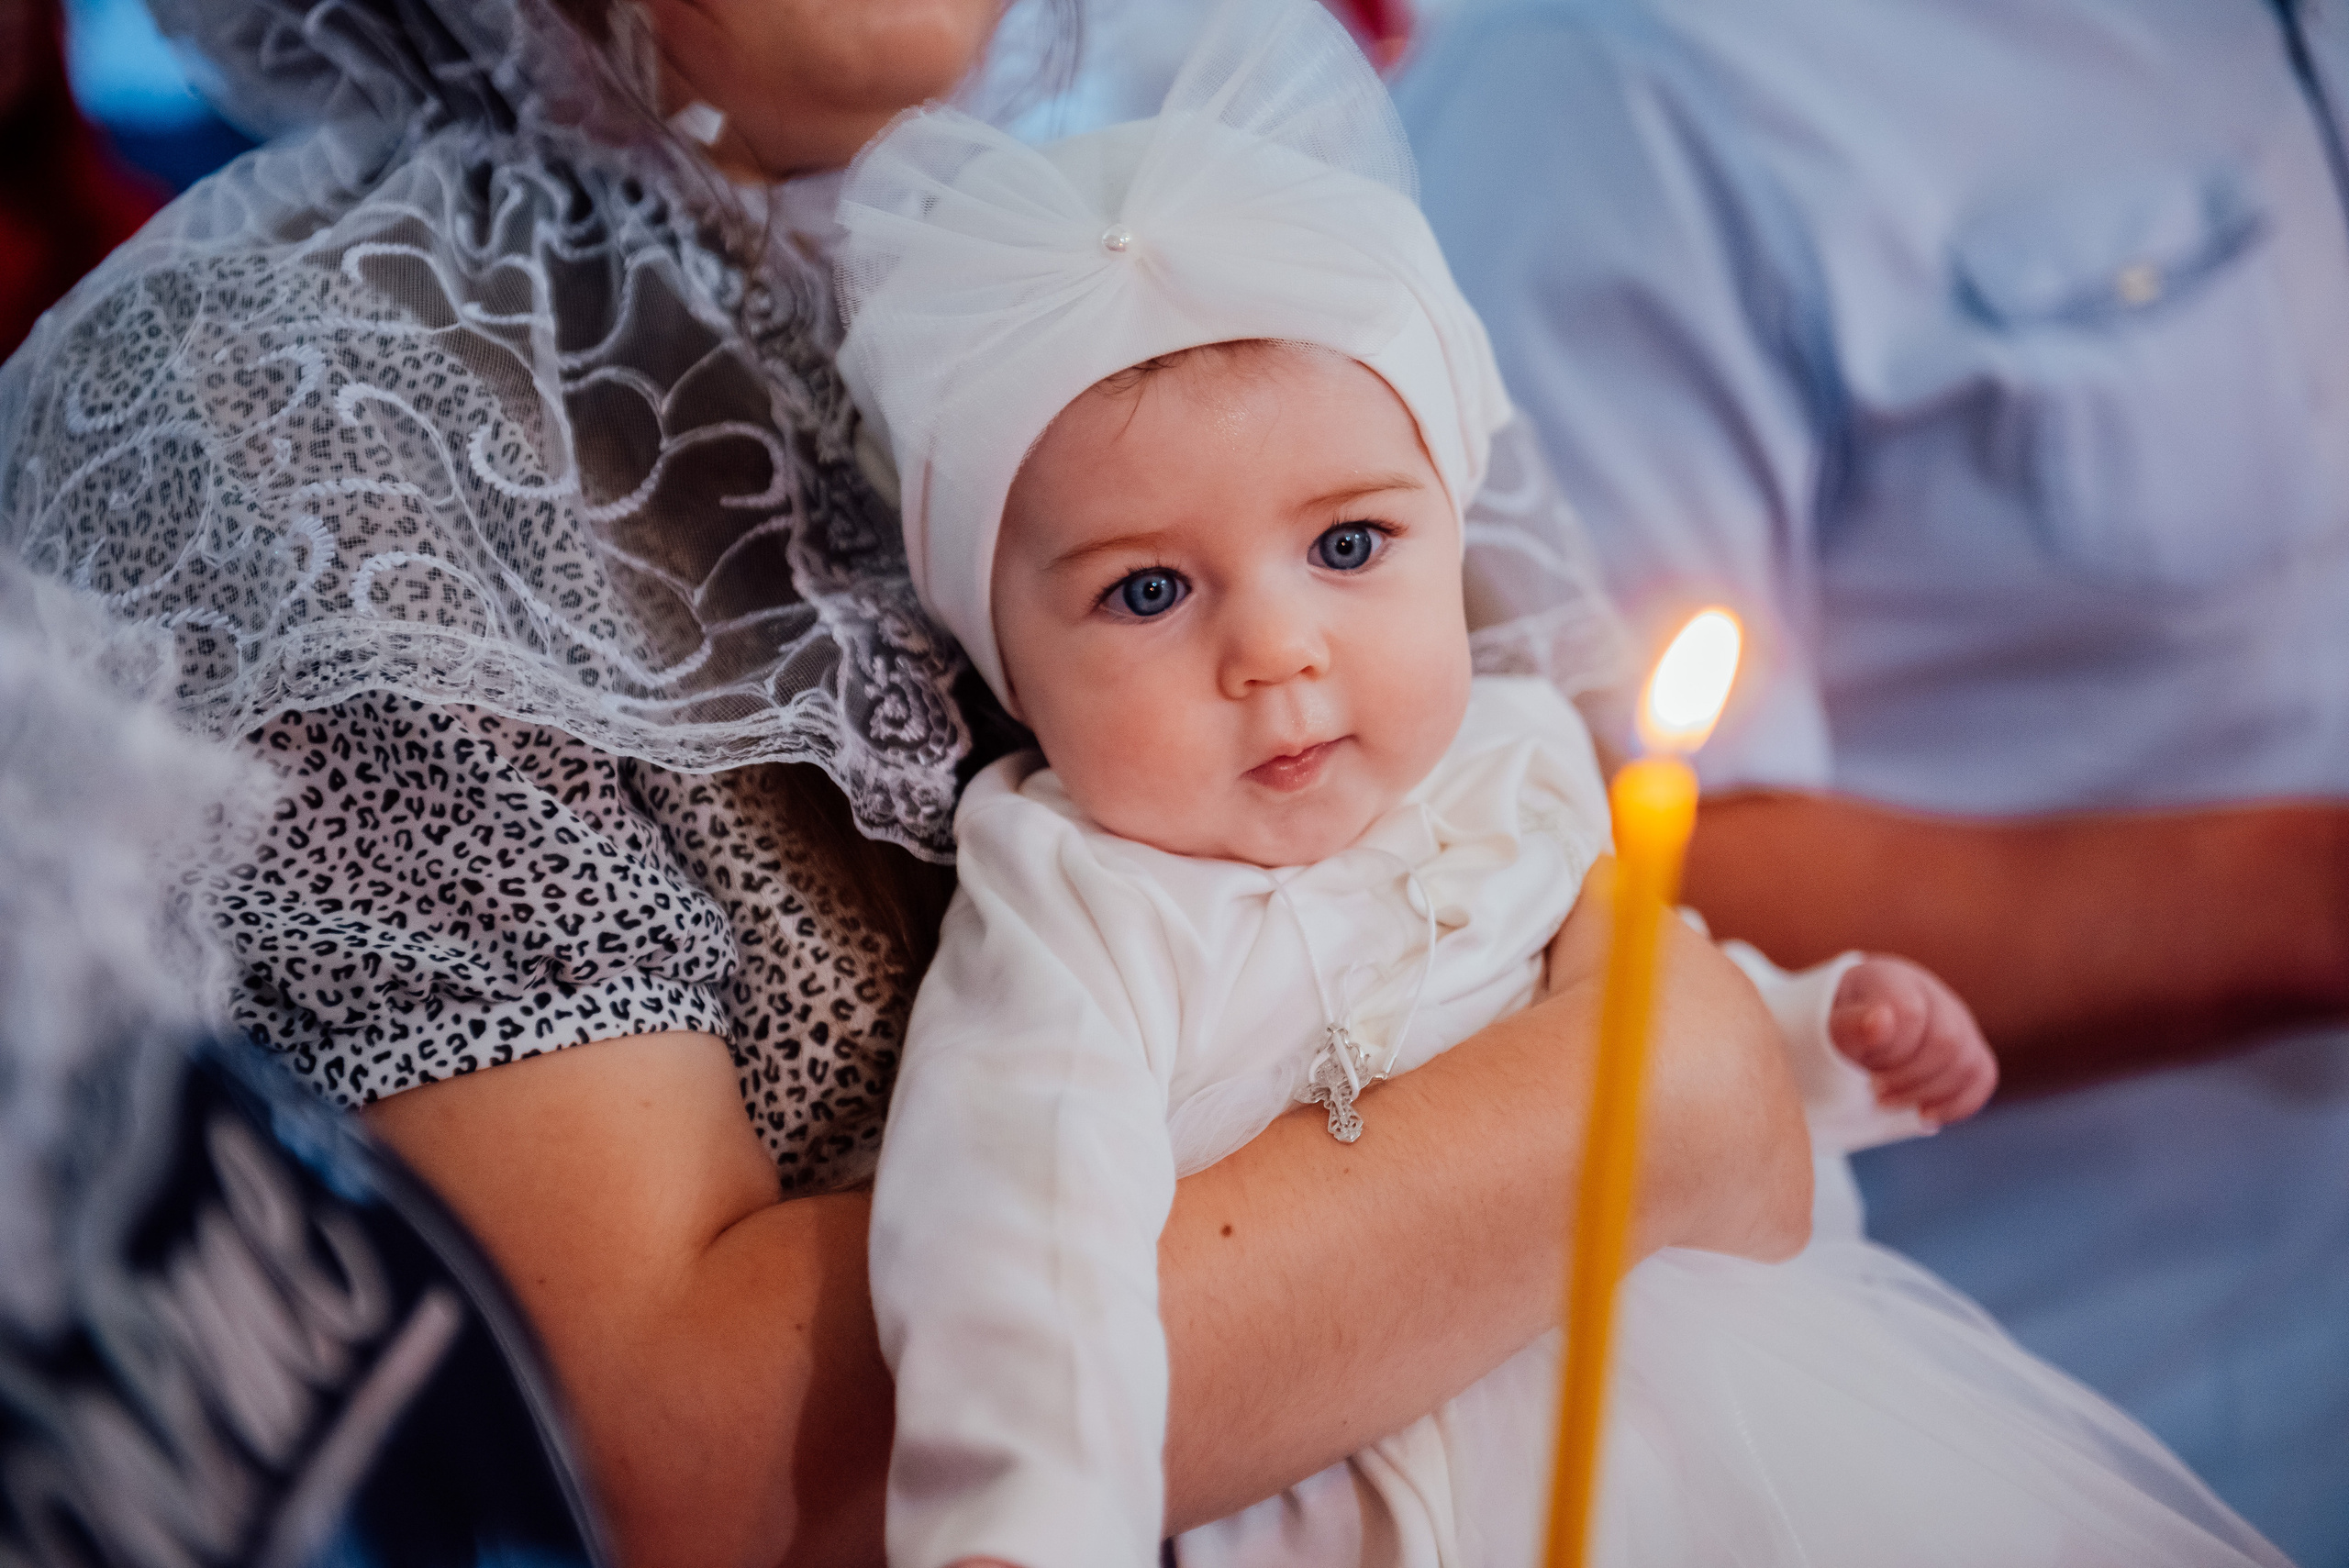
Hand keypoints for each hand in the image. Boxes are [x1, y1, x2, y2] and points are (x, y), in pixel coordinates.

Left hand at [1829, 956, 1997, 1127]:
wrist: (1840, 1034)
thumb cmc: (1825, 1031)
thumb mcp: (1822, 1029)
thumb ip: (1848, 1027)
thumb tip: (1882, 1022)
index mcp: (1890, 979)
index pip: (1910, 1016)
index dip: (1888, 1054)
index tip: (1860, 1070)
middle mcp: (1930, 993)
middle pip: (1948, 1042)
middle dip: (1909, 1079)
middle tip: (1874, 1093)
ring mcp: (1954, 1019)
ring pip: (1969, 1062)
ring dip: (1929, 1094)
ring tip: (1890, 1103)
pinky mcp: (1967, 1047)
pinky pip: (1982, 1075)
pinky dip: (1957, 1104)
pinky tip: (1923, 1115)